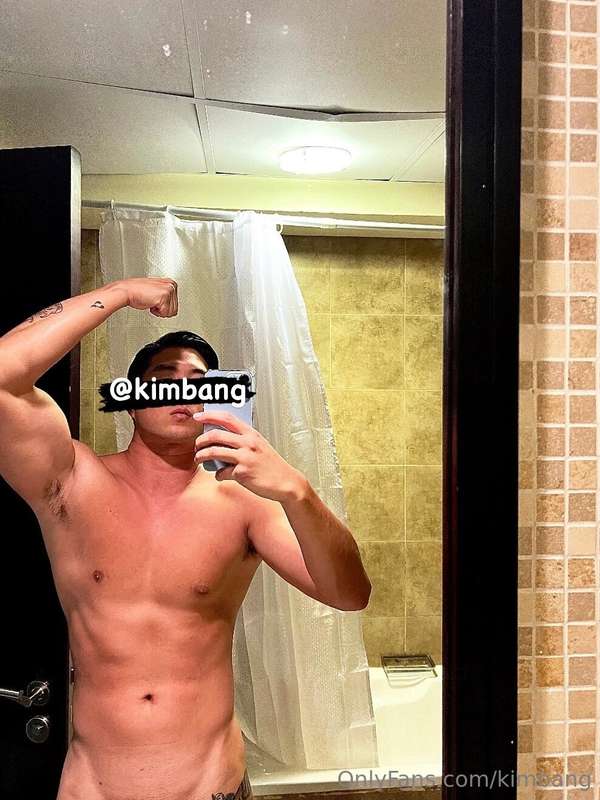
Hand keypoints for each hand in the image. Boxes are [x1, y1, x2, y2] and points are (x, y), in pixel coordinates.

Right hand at [115, 278, 177, 316]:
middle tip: (152, 302)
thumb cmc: (137, 292)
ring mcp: (169, 290)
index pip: (175, 305)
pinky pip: (165, 313)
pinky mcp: (164, 296)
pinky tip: (150, 303)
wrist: (127, 291)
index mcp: (171, 283)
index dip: (163, 307)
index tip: (155, 301)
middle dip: (162, 310)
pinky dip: (156, 312)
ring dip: (159, 311)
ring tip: (151, 302)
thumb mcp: (156, 292)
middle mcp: (172, 285)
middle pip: (174, 309)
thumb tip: (171, 307)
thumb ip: (165, 296)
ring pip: (171, 312)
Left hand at [192, 410, 306, 502]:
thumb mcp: (259, 445)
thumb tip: (221, 440)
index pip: (227, 418)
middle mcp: (248, 443)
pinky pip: (221, 472)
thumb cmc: (272, 465)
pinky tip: (220, 476)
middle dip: (201, 440)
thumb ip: (243, 440)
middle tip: (197, 445)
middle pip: (215, 435)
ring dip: (201, 456)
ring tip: (199, 459)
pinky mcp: (242, 473)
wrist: (286, 481)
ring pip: (214, 452)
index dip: (209, 415)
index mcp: (251, 434)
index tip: (198, 417)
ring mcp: (245, 458)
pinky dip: (218, 475)